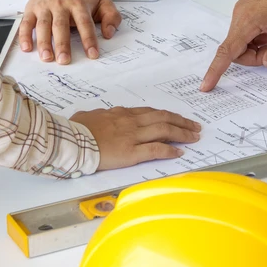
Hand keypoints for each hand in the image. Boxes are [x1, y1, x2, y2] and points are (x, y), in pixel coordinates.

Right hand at [18, 0, 121, 64]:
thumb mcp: (102, 2)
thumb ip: (111, 16)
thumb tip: (109, 33)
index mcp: (78, 4)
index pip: (84, 23)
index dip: (89, 39)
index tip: (92, 54)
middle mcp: (60, 5)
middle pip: (61, 26)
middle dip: (62, 44)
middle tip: (64, 60)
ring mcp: (44, 7)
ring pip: (43, 25)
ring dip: (43, 42)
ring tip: (47, 57)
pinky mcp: (31, 9)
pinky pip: (26, 23)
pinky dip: (24, 35)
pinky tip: (27, 48)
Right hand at [70, 107, 201, 170]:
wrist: (71, 140)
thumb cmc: (75, 129)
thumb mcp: (88, 117)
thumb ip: (98, 117)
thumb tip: (96, 117)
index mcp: (121, 114)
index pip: (150, 113)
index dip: (166, 116)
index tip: (176, 118)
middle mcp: (131, 122)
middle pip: (163, 118)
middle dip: (181, 122)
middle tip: (195, 126)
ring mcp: (133, 136)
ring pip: (164, 130)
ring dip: (182, 133)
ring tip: (194, 136)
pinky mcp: (131, 152)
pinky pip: (156, 150)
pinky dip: (170, 151)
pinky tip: (179, 153)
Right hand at [201, 0, 266, 90]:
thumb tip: (266, 62)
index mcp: (248, 21)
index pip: (227, 52)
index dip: (215, 71)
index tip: (205, 86)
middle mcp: (240, 13)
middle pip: (238, 48)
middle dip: (255, 56)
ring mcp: (244, 8)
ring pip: (244, 39)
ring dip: (260, 45)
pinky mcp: (249, 5)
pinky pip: (249, 28)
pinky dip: (261, 35)